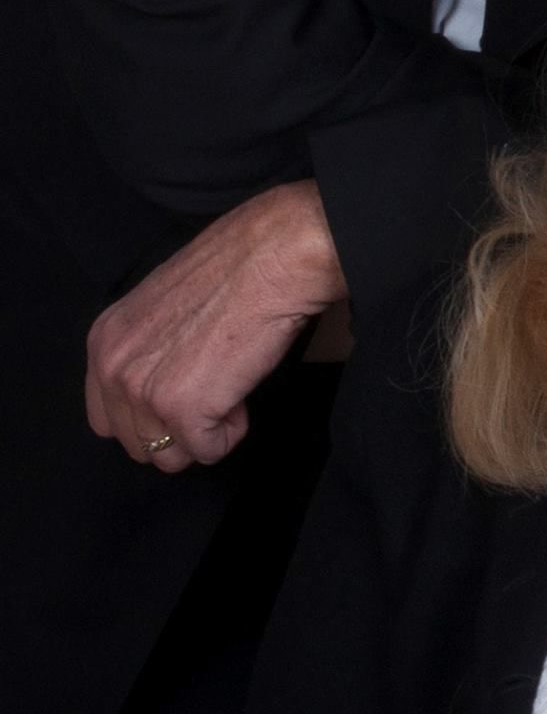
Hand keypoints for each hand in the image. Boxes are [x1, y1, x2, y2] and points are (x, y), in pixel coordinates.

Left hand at [86, 179, 346, 471]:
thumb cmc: (235, 267)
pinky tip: (241, 389)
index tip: (187, 388)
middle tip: (214, 382)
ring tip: (228, 383)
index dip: (152, 415)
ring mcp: (144, 392)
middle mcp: (113, 368)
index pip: (108, 417)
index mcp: (104, 340)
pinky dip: (232, 431)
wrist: (275, 257)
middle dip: (178, 427)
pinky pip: (207, 452)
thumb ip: (145, 348)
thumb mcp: (162, 304)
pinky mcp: (183, 411)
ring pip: (169, 456)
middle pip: (137, 444)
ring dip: (205, 430)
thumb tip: (160, 386)